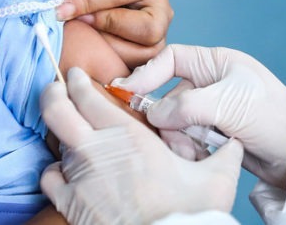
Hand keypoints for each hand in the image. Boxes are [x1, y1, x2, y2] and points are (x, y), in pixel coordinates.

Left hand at [33, 0, 172, 67]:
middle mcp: (163, 8)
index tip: (58, 11)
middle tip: (79, 23)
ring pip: (141, 53)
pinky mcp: (148, 53)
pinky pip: (133, 66)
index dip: (86, 4)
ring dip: (106, 48)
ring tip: (83, 36)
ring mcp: (160, 34)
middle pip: (146, 30)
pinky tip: (91, 50)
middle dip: (107, 30)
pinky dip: (109, 61)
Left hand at [40, 67, 243, 224]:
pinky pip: (51, 177)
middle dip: (52, 92)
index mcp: (127, 135)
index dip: (78, 80)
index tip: (78, 74)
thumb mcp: (215, 179)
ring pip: (57, 143)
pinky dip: (56, 170)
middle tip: (56, 88)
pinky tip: (68, 171)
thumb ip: (225, 154)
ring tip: (73, 134)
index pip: (88, 96)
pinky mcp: (70, 204)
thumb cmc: (187, 215)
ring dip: (64, 135)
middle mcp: (96, 151)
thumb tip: (235, 141)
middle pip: (56, 109)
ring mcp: (79, 177)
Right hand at [114, 45, 285, 188]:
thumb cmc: (272, 116)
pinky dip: (187, 147)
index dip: (147, 73)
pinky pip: (184, 137)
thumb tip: (153, 114)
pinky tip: (201, 155)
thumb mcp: (229, 103)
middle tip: (171, 135)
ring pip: (173, 120)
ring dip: (178, 137)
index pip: (170, 59)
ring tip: (194, 149)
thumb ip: (187, 105)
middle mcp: (207, 83)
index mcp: (213, 63)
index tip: (127, 91)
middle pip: (167, 95)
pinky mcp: (209, 132)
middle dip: (168, 118)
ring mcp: (208, 108)